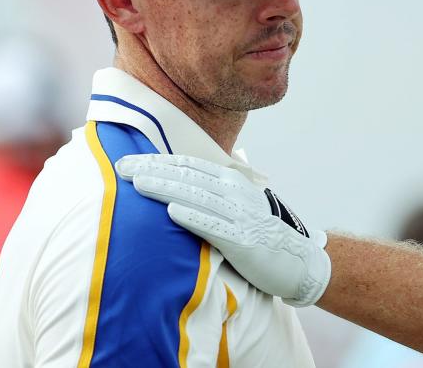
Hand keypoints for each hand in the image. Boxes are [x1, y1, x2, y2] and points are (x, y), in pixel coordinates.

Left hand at [115, 154, 329, 306]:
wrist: (301, 262)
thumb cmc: (264, 235)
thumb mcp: (240, 205)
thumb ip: (214, 194)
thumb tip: (181, 185)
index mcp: (231, 182)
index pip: (188, 166)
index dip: (157, 161)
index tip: (129, 161)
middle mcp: (234, 192)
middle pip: (187, 176)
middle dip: (152, 170)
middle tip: (121, 167)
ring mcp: (239, 215)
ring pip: (196, 196)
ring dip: (166, 187)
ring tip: (139, 183)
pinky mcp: (243, 241)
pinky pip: (214, 226)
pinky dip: (193, 216)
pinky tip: (172, 211)